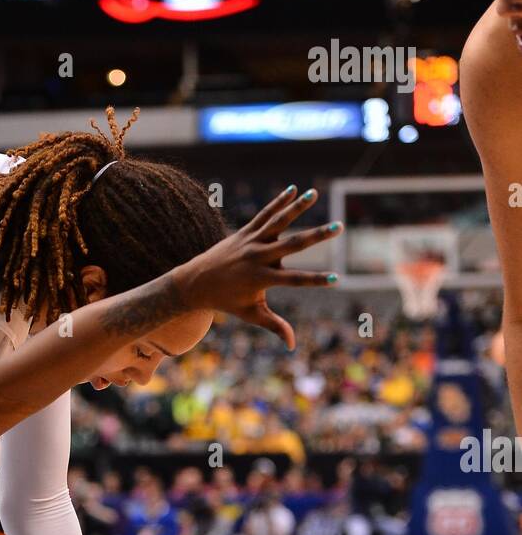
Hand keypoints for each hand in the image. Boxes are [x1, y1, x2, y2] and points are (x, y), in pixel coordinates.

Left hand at [177, 185, 341, 348]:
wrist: (196, 282)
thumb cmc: (227, 301)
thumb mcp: (251, 314)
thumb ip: (273, 326)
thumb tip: (291, 345)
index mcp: (262, 279)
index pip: (295, 280)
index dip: (316, 280)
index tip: (337, 279)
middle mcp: (258, 258)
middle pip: (293, 245)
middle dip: (317, 237)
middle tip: (338, 227)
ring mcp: (251, 242)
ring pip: (278, 222)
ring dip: (297, 207)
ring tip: (314, 193)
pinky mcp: (245, 232)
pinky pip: (264, 215)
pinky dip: (278, 202)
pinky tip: (293, 189)